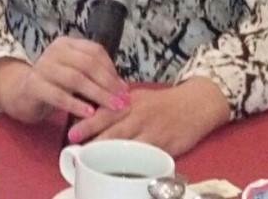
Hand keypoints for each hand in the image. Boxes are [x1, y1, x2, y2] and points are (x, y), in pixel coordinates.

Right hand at [0, 37, 129, 123]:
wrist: (22, 94)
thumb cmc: (55, 85)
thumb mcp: (76, 77)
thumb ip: (96, 78)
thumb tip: (124, 89)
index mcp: (66, 44)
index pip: (95, 51)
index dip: (112, 69)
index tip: (124, 89)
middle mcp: (54, 51)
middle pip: (87, 64)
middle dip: (108, 83)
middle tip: (122, 101)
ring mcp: (42, 67)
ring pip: (75, 79)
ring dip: (97, 94)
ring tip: (111, 108)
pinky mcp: (34, 85)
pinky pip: (59, 95)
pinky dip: (76, 105)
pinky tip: (89, 114)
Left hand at [67, 78, 230, 156]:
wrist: (195, 104)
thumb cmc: (160, 103)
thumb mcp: (137, 97)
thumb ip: (116, 106)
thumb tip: (90, 114)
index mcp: (130, 102)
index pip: (105, 112)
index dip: (88, 123)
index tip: (72, 134)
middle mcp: (140, 116)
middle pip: (115, 130)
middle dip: (96, 142)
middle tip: (79, 151)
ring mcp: (154, 133)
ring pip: (131, 146)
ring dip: (113, 155)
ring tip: (97, 162)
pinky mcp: (167, 147)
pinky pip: (149, 157)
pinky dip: (137, 163)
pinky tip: (126, 170)